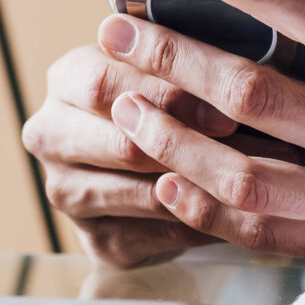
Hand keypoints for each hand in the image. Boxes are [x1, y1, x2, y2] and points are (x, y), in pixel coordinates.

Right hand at [21, 44, 230, 267]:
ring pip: (141, 196)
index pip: (103, 85)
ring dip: (201, 190)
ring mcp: (67, 193)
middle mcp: (51, 136)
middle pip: (119, 147)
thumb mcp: (168, 68)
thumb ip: (182, 63)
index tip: (225, 111)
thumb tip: (227, 77)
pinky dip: (202, 223)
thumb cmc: (168, 98)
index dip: (167, 97)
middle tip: (242, 152)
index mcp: (65, 81)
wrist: (151, 161)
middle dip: (188, 149)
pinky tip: (238, 212)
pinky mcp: (96, 241)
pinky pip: (158, 234)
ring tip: (253, 184)